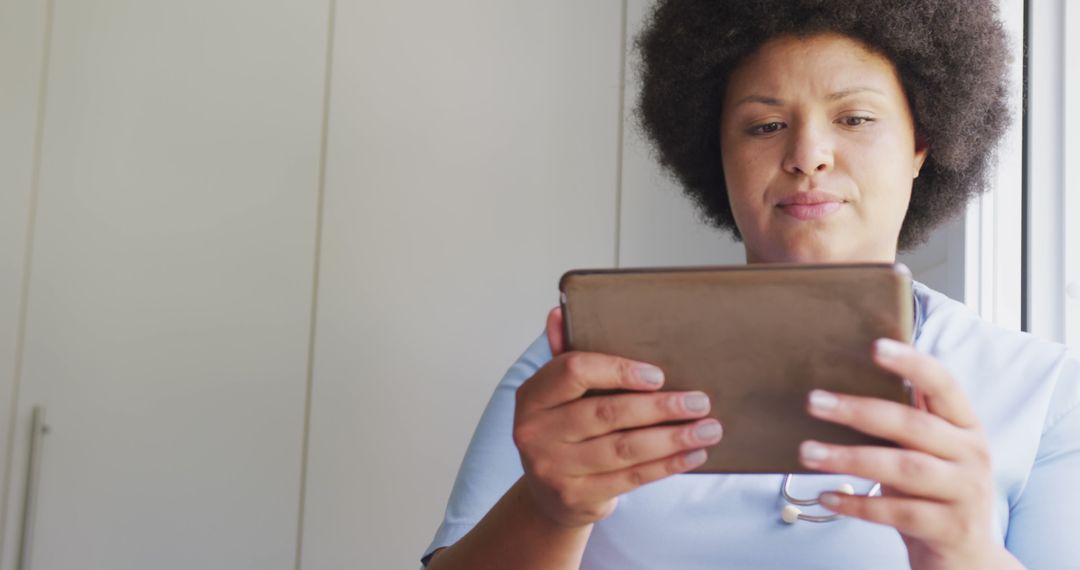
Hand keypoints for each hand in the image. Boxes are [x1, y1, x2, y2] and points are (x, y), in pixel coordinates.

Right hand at [512, 307, 722, 527]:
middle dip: (660, 407)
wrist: (549, 495)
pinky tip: (693, 454)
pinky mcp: (577, 496)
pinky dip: (667, 465)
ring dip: (673, 437)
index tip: (657, 375)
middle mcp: (536, 432)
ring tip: (709, 428)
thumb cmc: (563, 432)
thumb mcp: (557, 394)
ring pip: (624, 448)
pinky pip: (632, 478)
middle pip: (606, 412)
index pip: (573, 372)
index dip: (617, 371)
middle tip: (700, 401)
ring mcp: (554, 468)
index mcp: (532, 396)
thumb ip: (563, 354)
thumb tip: (559, 312)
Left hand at [798, 338, 1020, 568]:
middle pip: (912, 425)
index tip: (875, 346)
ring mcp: (965, 493)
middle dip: (858, 411)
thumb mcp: (927, 453)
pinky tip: (827, 496)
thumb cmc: (933, 493)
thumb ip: (901, 423)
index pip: (944, 384)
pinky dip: (857, 504)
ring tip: (808, 452)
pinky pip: (898, 512)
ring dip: (850, 458)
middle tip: (814, 401)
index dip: (911, 363)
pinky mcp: (951, 528)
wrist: (967, 558)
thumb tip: (839, 390)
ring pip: (903, 469)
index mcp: (965, 426)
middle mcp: (972, 454)